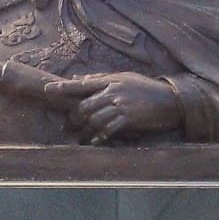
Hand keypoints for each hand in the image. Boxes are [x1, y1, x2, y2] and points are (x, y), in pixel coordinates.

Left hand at [44, 72, 182, 143]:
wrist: (171, 100)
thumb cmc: (146, 89)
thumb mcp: (124, 78)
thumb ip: (101, 78)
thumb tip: (78, 78)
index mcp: (111, 80)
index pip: (82, 84)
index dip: (63, 87)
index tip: (47, 89)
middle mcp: (113, 91)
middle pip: (84, 105)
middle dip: (72, 118)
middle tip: (66, 127)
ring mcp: (121, 105)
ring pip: (93, 119)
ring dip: (84, 131)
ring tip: (79, 138)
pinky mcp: (129, 118)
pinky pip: (108, 129)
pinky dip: (99, 136)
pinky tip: (94, 141)